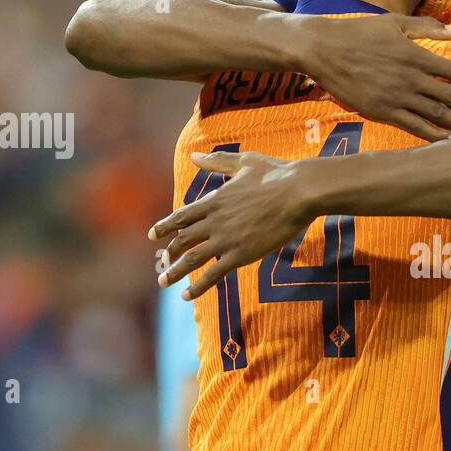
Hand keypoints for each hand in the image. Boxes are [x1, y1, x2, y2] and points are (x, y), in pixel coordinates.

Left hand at [150, 150, 309, 299]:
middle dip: (169, 252)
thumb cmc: (275, 174)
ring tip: (163, 281)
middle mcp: (214, 221)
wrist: (298, 192)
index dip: (165, 226)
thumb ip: (216, 161)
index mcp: (214, 200)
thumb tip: (193, 155)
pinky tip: (186, 295)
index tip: (153, 235)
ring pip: (191, 259)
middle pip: (183, 239)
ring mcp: (226, 239)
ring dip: (175, 271)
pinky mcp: (241, 254)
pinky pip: (213, 274)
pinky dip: (197, 286)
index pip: (181, 216)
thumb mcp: (243, 162)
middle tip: (162, 262)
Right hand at [305, 15, 450, 140]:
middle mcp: (411, 78)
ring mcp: (396, 97)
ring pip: (437, 116)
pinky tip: (450, 143)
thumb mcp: (395, 23)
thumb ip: (428, 29)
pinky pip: (413, 127)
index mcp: (417, 55)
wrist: (323, 49)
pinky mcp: (382, 112)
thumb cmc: (360, 33)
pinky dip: (434, 136)